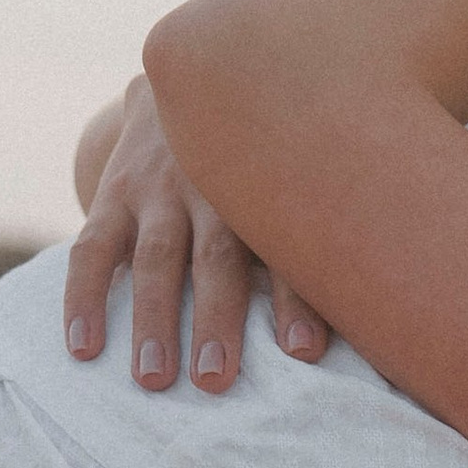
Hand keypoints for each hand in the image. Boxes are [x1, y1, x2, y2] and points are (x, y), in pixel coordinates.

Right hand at [62, 77, 329, 392]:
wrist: (191, 86)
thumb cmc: (268, 164)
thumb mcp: (299, 180)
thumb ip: (327, 237)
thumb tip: (384, 318)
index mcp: (271, 187)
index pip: (286, 247)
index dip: (298, 299)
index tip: (305, 353)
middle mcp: (214, 185)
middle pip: (216, 257)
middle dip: (216, 319)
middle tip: (214, 381)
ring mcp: (159, 189)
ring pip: (154, 257)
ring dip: (153, 319)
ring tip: (153, 380)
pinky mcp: (114, 194)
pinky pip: (93, 248)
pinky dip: (84, 298)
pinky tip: (83, 350)